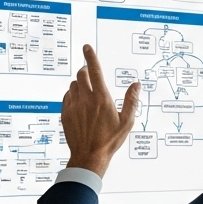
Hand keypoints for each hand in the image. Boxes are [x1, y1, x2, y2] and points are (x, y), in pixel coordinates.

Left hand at [61, 44, 139, 177]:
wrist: (89, 156)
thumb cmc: (110, 140)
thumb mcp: (127, 121)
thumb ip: (132, 101)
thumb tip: (136, 84)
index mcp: (102, 99)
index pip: (95, 71)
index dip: (91, 57)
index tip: (87, 47)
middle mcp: (86, 100)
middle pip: (81, 75)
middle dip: (86, 71)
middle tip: (91, 74)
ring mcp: (73, 106)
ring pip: (73, 86)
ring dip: (80, 84)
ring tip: (88, 93)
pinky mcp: (66, 114)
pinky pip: (67, 97)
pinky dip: (73, 95)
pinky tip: (81, 104)